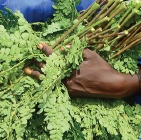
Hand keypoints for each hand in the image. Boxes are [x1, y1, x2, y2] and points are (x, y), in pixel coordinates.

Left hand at [26, 43, 140, 98]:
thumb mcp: (91, 55)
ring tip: (27, 71)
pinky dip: (50, 82)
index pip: (55, 57)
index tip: (39, 45)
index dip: (46, 50)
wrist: (112, 86)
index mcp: (71, 67)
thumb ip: (76, 51)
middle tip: (28, 59)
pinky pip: (58, 87)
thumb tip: (64, 49)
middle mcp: (68, 78)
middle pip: (49, 70)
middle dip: (38, 63)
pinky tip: (42, 80)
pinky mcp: (72, 94)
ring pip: (51, 79)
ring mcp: (69, 87)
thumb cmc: (103, 68)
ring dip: (39, 75)